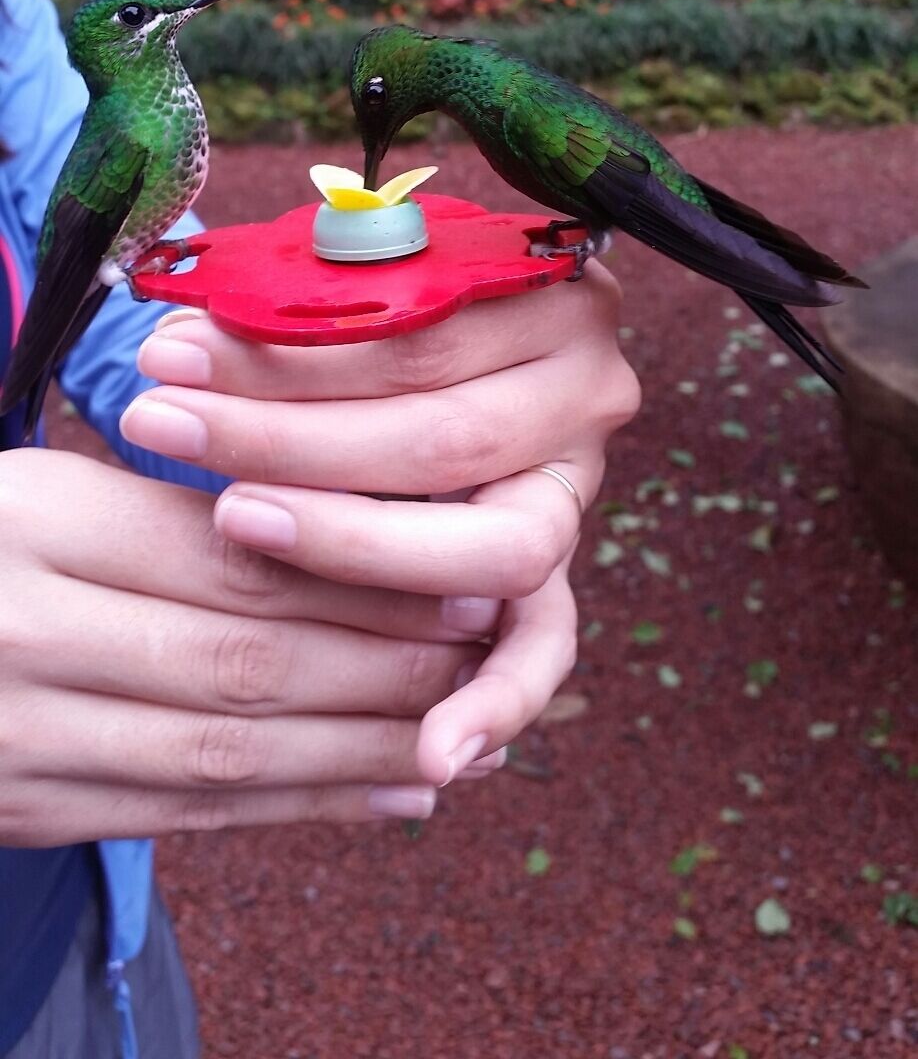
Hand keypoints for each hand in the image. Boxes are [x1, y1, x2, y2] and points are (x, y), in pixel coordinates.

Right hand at [0, 449, 501, 845]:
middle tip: (488, 658)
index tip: (464, 582)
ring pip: (224, 755)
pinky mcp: (25, 809)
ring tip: (459, 739)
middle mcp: (26, 632)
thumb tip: (338, 534)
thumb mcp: (54, 489)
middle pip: (243, 664)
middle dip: (384, 670)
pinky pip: (181, 815)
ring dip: (358, 752)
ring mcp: (19, 736)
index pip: (234, 563)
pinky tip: (380, 791)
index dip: (361, 582)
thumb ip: (176, 512)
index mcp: (40, 524)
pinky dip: (293, 809)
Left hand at [125, 263, 638, 784]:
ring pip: (495, 548)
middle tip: (164, 428)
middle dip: (286, 440)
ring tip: (238, 526)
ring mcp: (577, 491)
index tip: (167, 358)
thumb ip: (298, 304)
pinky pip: (545, 647)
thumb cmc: (393, 304)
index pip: (409, 338)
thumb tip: (174, 347)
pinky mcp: (557, 570)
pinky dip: (496, 701)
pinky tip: (433, 755)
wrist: (476, 341)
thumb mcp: (365, 280)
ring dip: (354, 547)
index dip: (283, 350)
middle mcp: (585, 394)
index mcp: (551, 297)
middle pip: (438, 439)